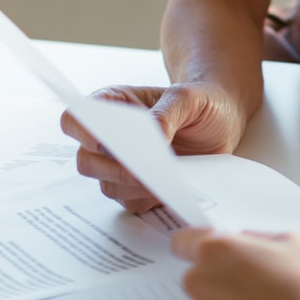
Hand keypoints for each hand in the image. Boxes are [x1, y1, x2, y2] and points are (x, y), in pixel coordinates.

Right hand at [62, 82, 244, 212]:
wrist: (222, 121)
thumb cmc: (201, 101)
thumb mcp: (189, 96)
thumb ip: (168, 112)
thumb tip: (153, 140)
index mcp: (113, 106)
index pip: (76, 118)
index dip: (82, 131)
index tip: (104, 139)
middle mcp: (111, 139)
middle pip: (86, 161)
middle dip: (111, 167)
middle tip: (140, 168)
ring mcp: (122, 166)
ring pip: (108, 186)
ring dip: (131, 186)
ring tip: (162, 179)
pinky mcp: (140, 189)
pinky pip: (132, 203)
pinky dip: (148, 199)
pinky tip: (170, 190)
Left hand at [171, 228, 299, 299]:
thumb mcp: (291, 243)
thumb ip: (257, 240)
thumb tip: (246, 244)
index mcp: (217, 250)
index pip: (183, 241)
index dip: (198, 244)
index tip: (210, 249)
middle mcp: (201, 282)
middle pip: (197, 273)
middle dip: (219, 274)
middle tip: (252, 278)